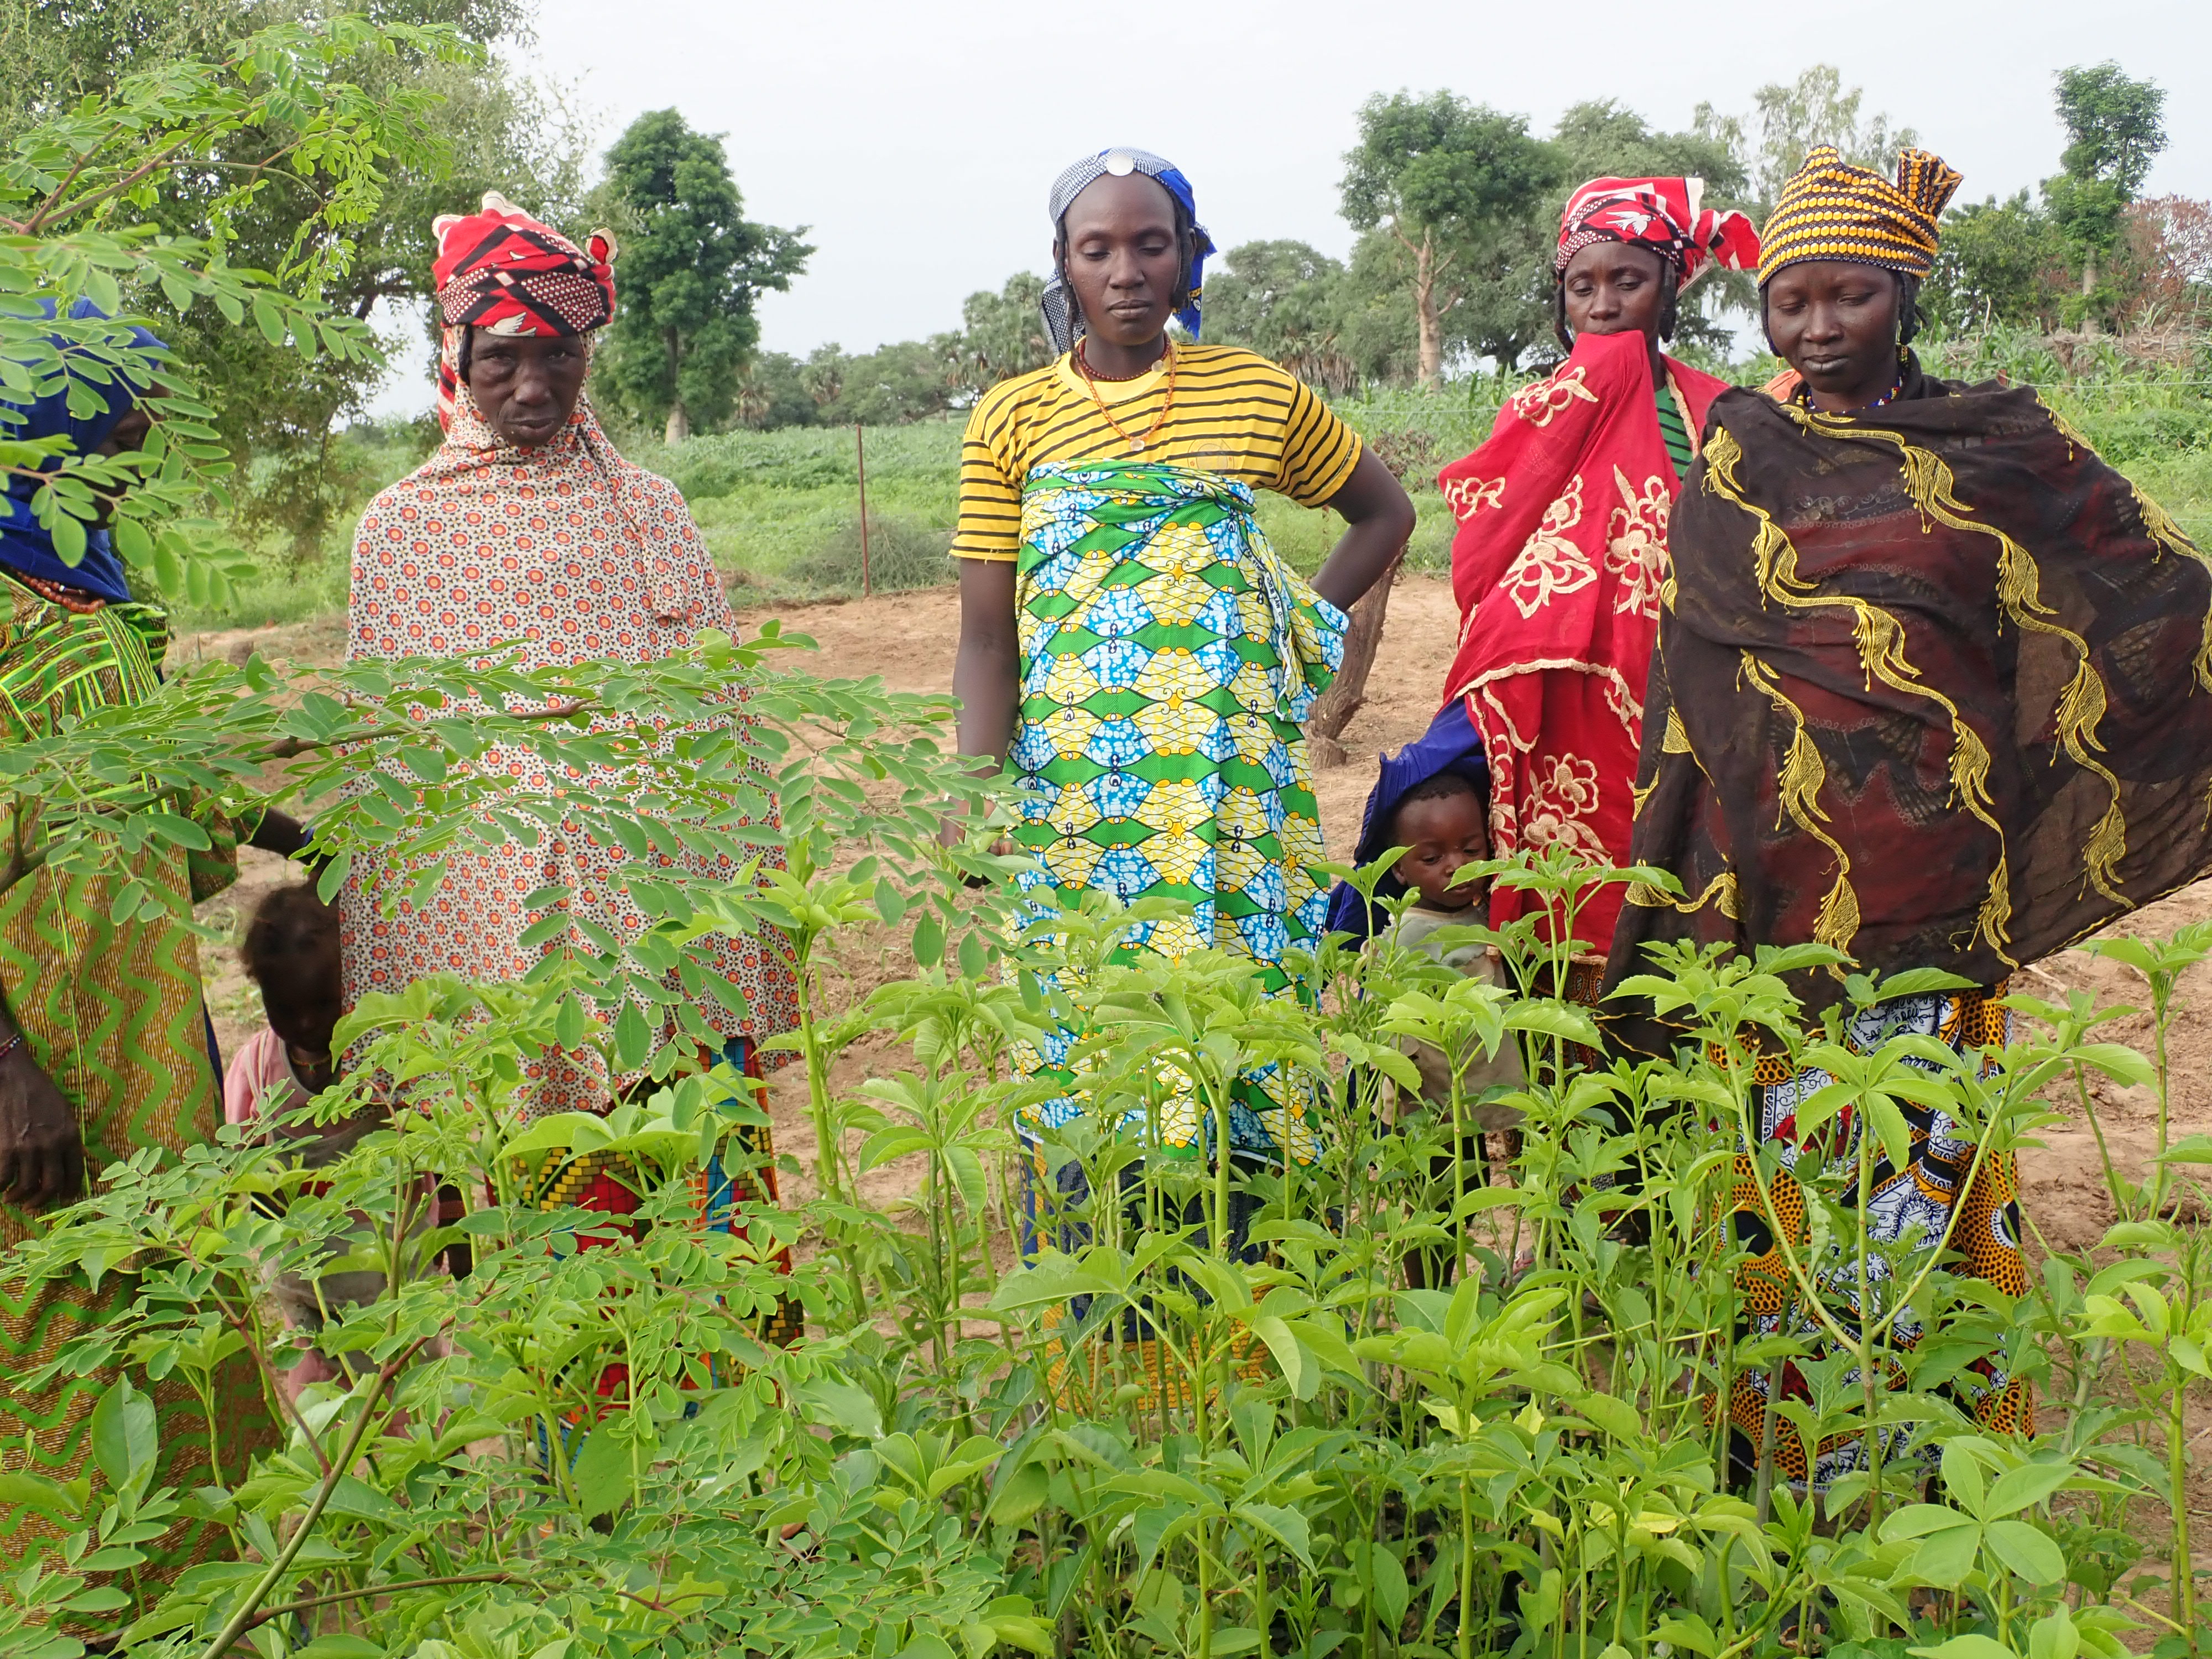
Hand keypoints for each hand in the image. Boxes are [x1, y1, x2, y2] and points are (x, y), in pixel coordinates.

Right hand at [0, 1037, 83, 1210]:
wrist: (13, 1077)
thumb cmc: (39, 1091)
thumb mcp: (64, 1113)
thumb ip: (65, 1137)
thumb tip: (63, 1162)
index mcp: (70, 1136)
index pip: (76, 1173)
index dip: (70, 1191)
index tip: (64, 1199)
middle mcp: (52, 1145)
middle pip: (51, 1186)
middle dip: (42, 1201)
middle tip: (33, 1206)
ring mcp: (28, 1148)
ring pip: (27, 1187)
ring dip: (19, 1197)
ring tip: (13, 1198)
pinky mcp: (5, 1149)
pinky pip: (2, 1179)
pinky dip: (0, 1187)